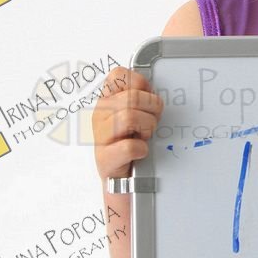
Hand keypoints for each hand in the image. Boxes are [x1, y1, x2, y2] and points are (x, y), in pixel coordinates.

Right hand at [93, 66, 163, 183]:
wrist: (123, 182)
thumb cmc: (131, 145)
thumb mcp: (136, 117)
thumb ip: (142, 100)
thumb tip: (157, 92)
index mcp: (107, 101)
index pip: (117, 75)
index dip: (139, 83)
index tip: (147, 96)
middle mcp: (100, 115)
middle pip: (131, 97)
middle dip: (151, 107)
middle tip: (153, 120)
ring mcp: (100, 137)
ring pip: (128, 117)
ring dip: (147, 127)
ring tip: (146, 136)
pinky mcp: (105, 159)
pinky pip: (128, 147)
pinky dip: (141, 149)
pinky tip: (142, 151)